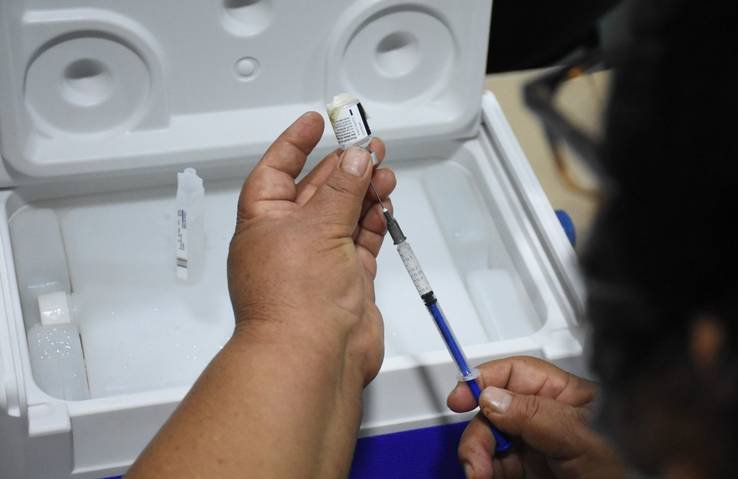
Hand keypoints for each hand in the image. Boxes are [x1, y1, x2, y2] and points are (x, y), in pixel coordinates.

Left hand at [228, 111, 394, 383]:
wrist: (314, 357)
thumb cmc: (293, 301)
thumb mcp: (317, 227)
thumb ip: (341, 189)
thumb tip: (354, 159)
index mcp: (264, 222)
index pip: (276, 171)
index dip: (294, 144)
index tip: (315, 122)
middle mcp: (289, 239)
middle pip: (316, 190)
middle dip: (342, 165)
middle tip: (368, 144)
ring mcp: (319, 260)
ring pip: (343, 214)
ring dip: (363, 191)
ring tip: (384, 172)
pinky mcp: (347, 279)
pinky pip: (361, 240)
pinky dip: (373, 221)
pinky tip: (383, 204)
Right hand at [447, 356, 623, 478]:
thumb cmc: (630, 467)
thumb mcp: (581, 436)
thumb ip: (537, 414)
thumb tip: (493, 398)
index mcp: (563, 395)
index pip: (514, 375)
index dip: (483, 380)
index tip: (460, 396)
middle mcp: (545, 418)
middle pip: (493, 411)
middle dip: (478, 432)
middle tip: (476, 458)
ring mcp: (536, 447)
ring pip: (489, 441)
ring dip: (477, 456)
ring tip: (480, 474)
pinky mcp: (529, 473)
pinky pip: (495, 467)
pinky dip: (484, 473)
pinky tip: (485, 477)